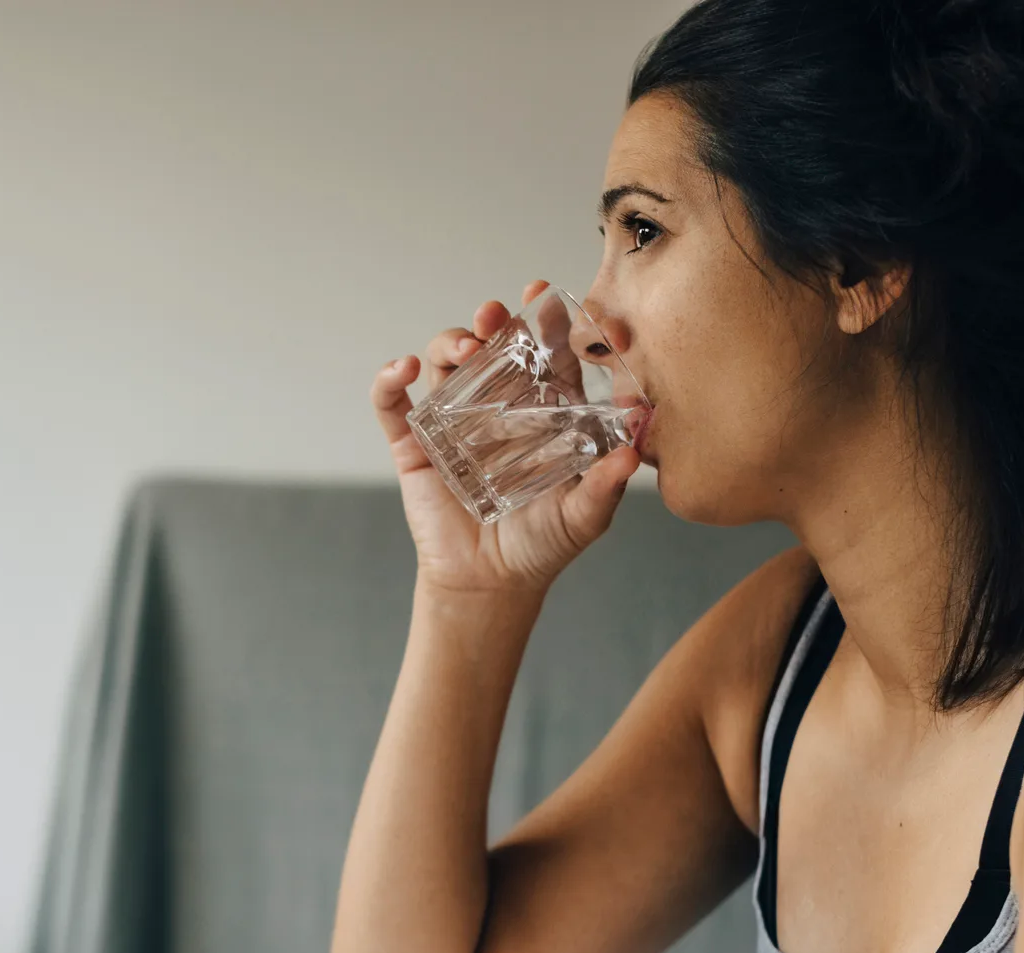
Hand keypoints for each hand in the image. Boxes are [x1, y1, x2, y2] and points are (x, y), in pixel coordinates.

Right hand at [373, 279, 641, 599]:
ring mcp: (452, 423)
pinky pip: (393, 405)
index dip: (547, 322)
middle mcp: (497, 408)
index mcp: (542, 412)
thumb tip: (635, 452)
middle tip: (496, 315)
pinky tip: (402, 369)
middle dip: (493, 321)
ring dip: (449, 342)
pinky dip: (389, 381)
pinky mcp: (415, 446)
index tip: (547, 297)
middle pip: (492, 347)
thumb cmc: (542, 545)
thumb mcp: (584, 517)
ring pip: (445, 364)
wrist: (490, 584)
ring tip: (463, 347)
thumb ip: (606, 485)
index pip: (547, 354)